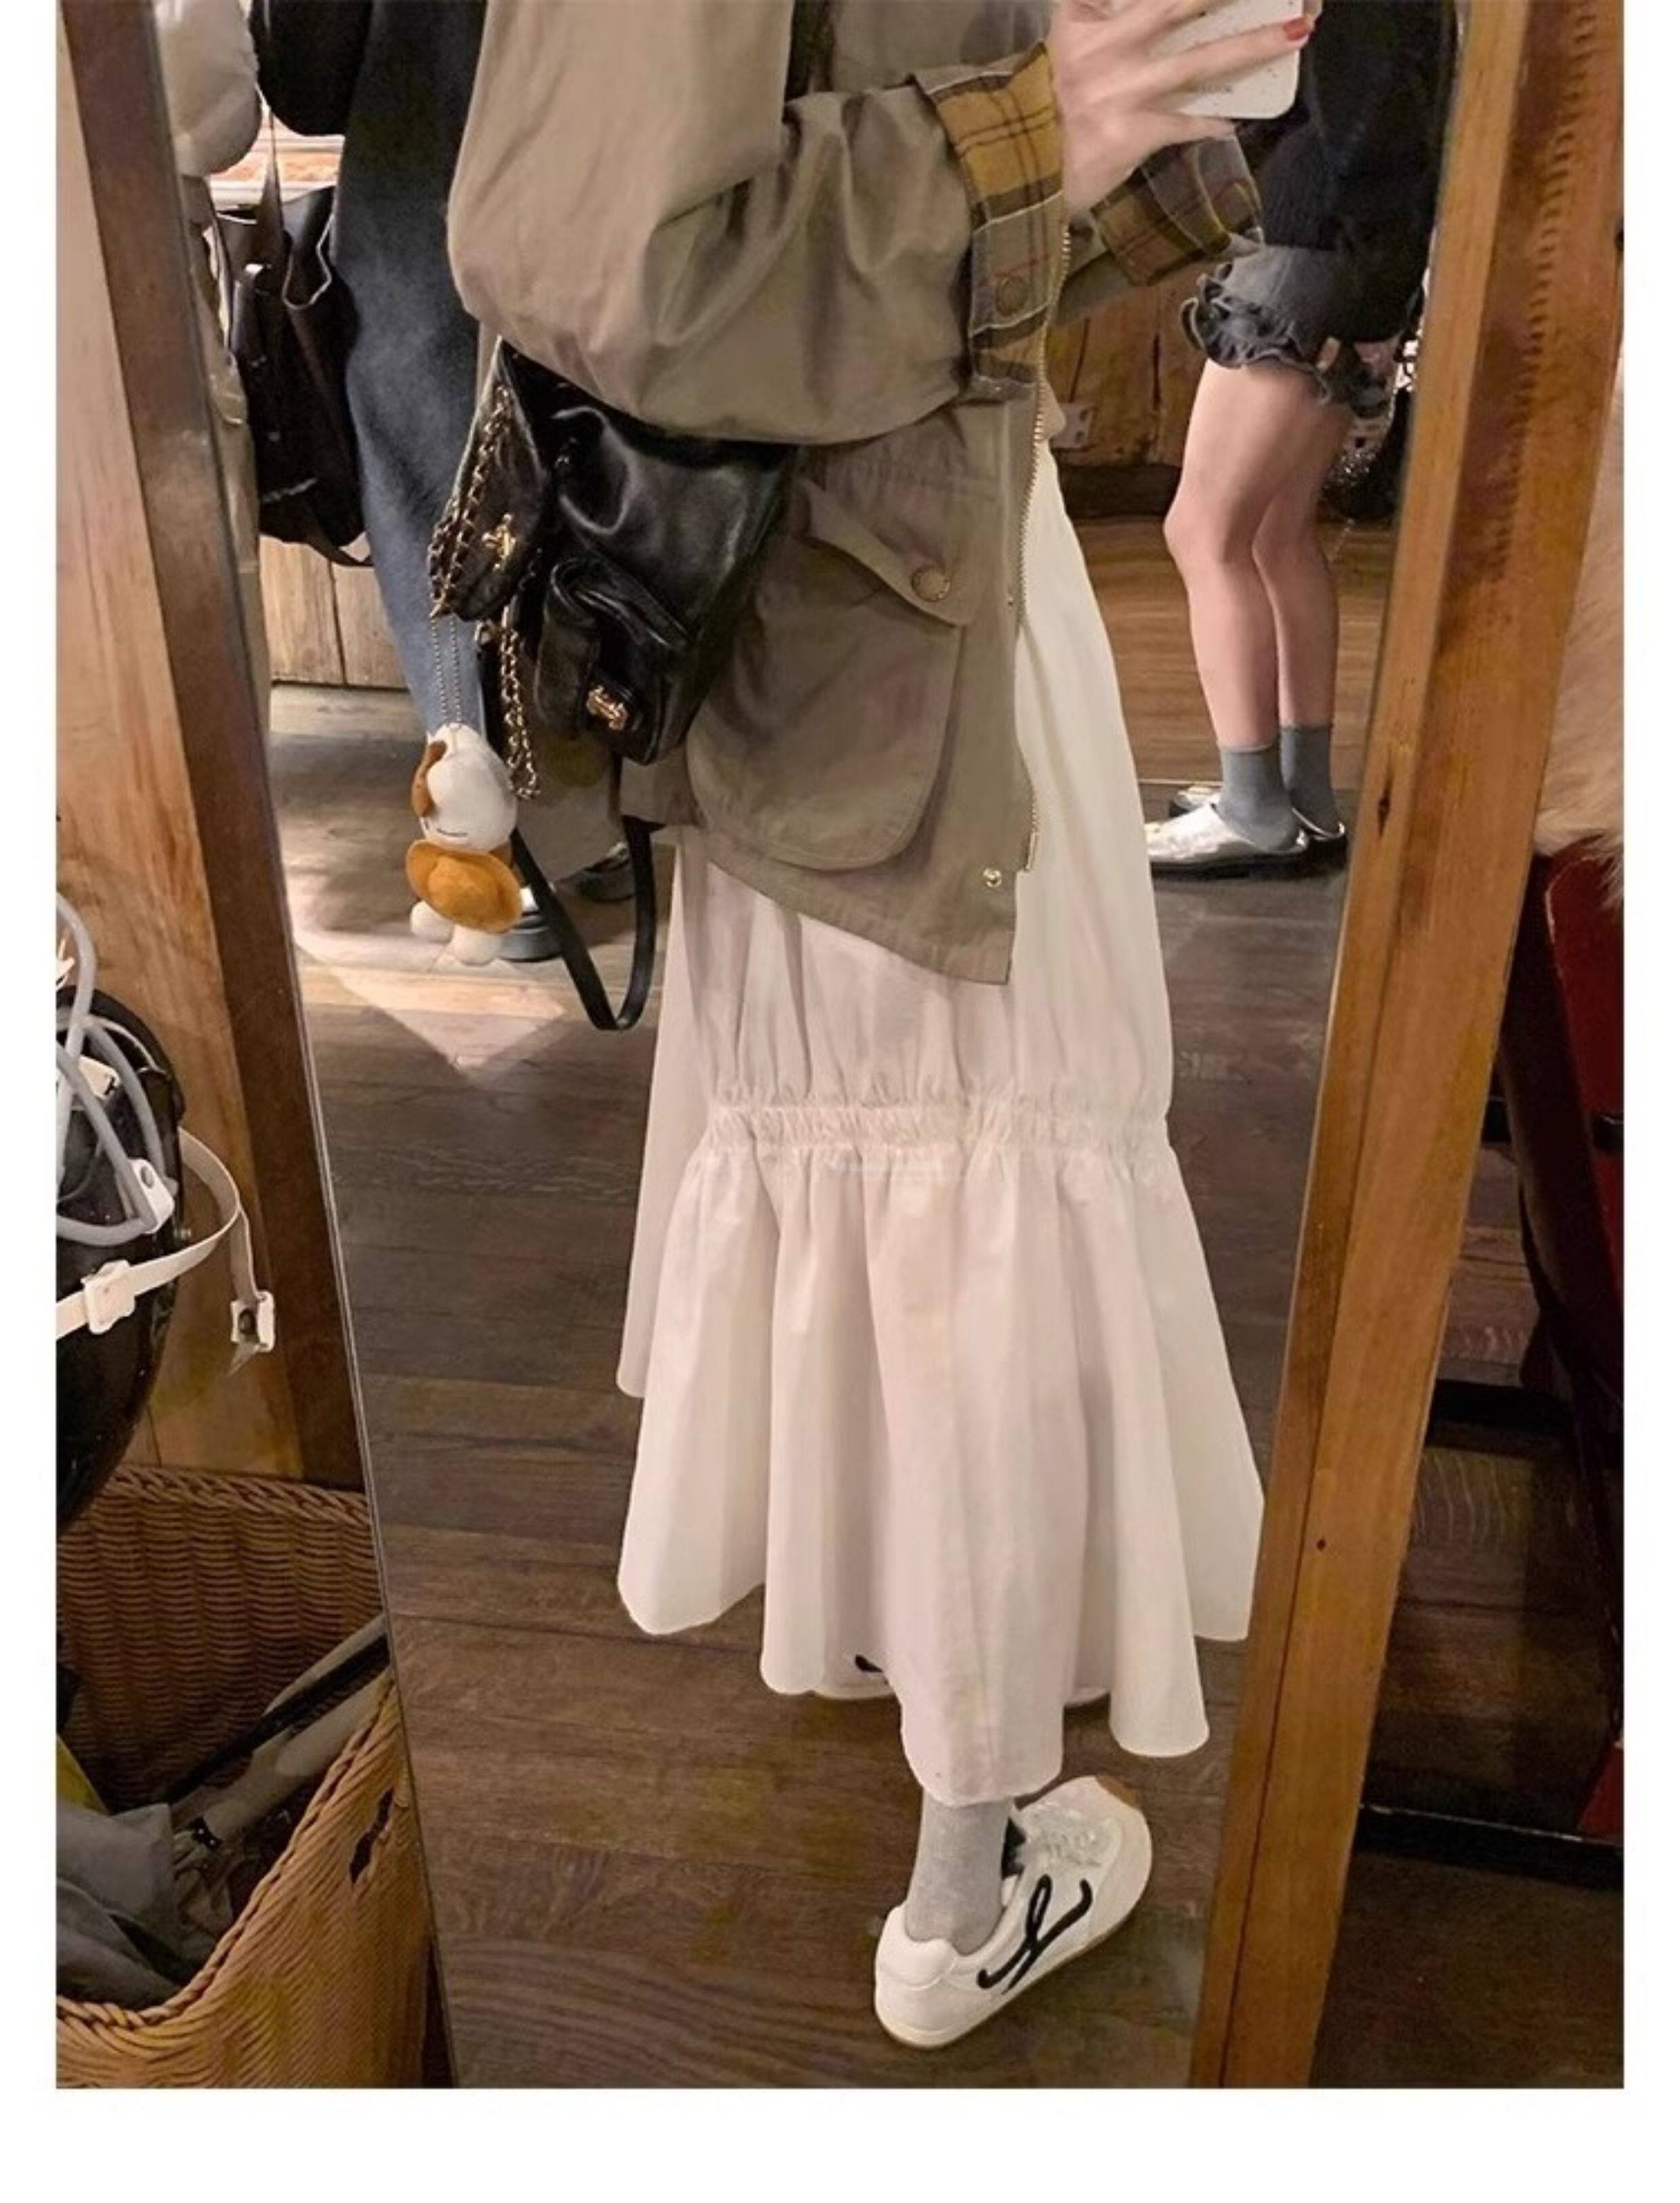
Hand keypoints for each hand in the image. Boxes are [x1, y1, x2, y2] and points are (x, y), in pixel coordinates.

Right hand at [1049, 0, 1313, 214]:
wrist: (1014, 175)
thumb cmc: (1041, 112)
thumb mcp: (1065, 46)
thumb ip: (1100, 15)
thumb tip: (1150, 31)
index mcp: (1083, 20)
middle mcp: (1103, 47)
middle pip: (1177, 4)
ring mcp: (1119, 91)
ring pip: (1199, 61)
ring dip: (1253, 45)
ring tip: (1297, 31)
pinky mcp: (1129, 135)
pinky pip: (1184, 124)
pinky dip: (1211, 121)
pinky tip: (1234, 118)